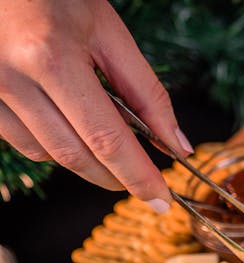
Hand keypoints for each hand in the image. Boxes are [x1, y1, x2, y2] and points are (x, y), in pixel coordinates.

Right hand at [0, 0, 188, 209]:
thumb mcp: (107, 31)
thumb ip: (146, 91)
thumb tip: (176, 145)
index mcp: (49, 57)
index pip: (105, 139)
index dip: (137, 176)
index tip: (161, 200)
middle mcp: (10, 78)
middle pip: (75, 156)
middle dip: (116, 177)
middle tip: (144, 183)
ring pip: (48, 154)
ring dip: (86, 161)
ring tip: (108, 140)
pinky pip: (22, 141)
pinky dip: (54, 144)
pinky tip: (70, 124)